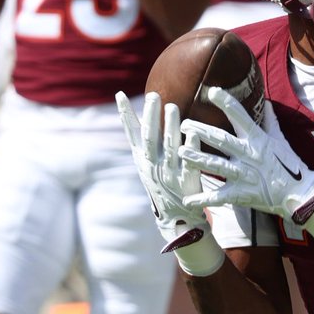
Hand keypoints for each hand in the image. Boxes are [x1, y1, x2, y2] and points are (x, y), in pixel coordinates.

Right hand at [118, 91, 224, 275]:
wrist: (176, 218)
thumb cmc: (161, 184)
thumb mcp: (147, 165)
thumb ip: (145, 142)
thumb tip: (140, 113)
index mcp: (142, 160)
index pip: (132, 134)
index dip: (125, 115)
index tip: (120, 94)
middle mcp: (153, 166)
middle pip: (150, 138)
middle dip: (151, 116)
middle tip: (153, 95)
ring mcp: (170, 174)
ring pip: (170, 147)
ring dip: (171, 126)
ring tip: (172, 106)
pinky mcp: (187, 181)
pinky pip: (190, 161)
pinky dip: (191, 146)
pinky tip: (193, 131)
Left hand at [179, 87, 313, 225]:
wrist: (300, 194)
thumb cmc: (289, 164)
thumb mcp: (280, 139)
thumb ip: (270, 120)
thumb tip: (266, 101)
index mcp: (257, 139)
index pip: (240, 116)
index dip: (226, 102)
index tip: (211, 91)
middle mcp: (249, 155)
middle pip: (221, 140)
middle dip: (201, 131)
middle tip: (183, 123)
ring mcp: (245, 175)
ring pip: (216, 166)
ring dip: (197, 159)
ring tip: (181, 151)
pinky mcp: (242, 194)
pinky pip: (219, 197)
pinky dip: (203, 199)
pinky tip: (187, 200)